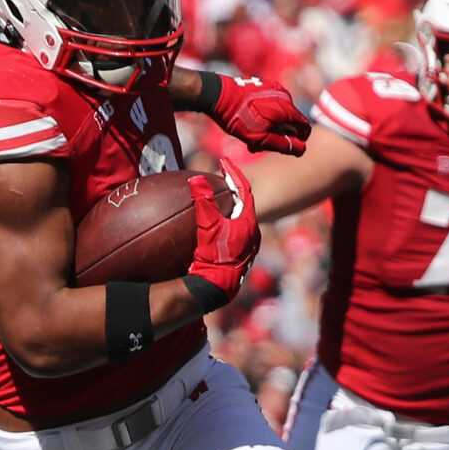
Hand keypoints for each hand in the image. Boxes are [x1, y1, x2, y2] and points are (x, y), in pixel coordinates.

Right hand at [185, 170, 260, 304]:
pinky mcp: (239, 258)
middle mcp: (252, 234)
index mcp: (249, 222)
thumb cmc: (214, 257)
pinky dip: (225, 224)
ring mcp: (247, 247)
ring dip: (230, 209)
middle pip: (245, 205)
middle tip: (222, 179)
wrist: (216, 287)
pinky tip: (213, 227)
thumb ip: (203, 202)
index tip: (223, 162)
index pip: (244, 190)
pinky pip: (234, 233)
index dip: (233, 174)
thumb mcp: (207, 226)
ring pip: (241, 220)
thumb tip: (196, 179)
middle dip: (234, 191)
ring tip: (219, 200)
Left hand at [207, 74, 310, 155]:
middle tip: (261, 146)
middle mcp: (285, 96)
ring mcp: (275, 89)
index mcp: (287, 109)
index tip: (287, 148)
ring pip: (281, 113)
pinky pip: (273, 104)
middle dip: (281, 136)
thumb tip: (301, 149)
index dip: (300, 140)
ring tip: (252, 136)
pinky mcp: (265, 86)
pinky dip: (266, 116)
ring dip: (272, 127)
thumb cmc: (238, 118)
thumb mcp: (260, 138)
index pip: (305, 127)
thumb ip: (282, 144)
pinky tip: (251, 122)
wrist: (219, 95)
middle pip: (292, 121)